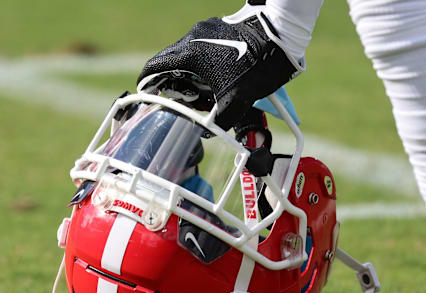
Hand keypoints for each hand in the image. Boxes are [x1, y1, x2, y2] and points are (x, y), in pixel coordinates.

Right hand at [137, 8, 302, 128]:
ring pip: (185, 53)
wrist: (281, 37)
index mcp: (189, 54)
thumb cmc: (256, 67)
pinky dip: (199, 62)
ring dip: (186, 71)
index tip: (145, 93)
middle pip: (168, 60)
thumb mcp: (236, 101)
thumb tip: (208, 132)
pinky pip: (201, 46)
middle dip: (168, 80)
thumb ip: (218, 120)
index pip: (154, 66)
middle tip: (174, 98)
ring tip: (196, 90)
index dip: (146, 81)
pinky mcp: (220, 27)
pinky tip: (213, 76)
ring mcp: (206, 29)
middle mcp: (193, 37)